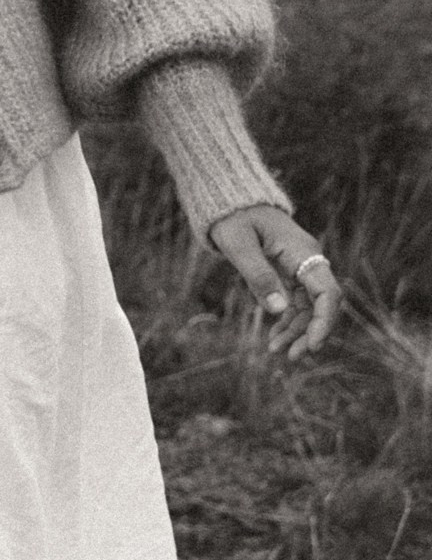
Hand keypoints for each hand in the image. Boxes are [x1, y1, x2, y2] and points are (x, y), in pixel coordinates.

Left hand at [207, 203, 340, 360]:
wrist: (231, 201)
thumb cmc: (234, 218)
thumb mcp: (238, 245)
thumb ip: (258, 276)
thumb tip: (279, 309)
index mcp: (303, 252)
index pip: (327, 292)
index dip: (325, 322)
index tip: (313, 346)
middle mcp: (308, 261)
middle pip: (322, 304)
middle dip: (310, 333)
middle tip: (291, 357)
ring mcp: (301, 267)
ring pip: (309, 307)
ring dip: (297, 331)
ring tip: (275, 350)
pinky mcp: (290, 273)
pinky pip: (296, 303)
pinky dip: (287, 321)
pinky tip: (275, 337)